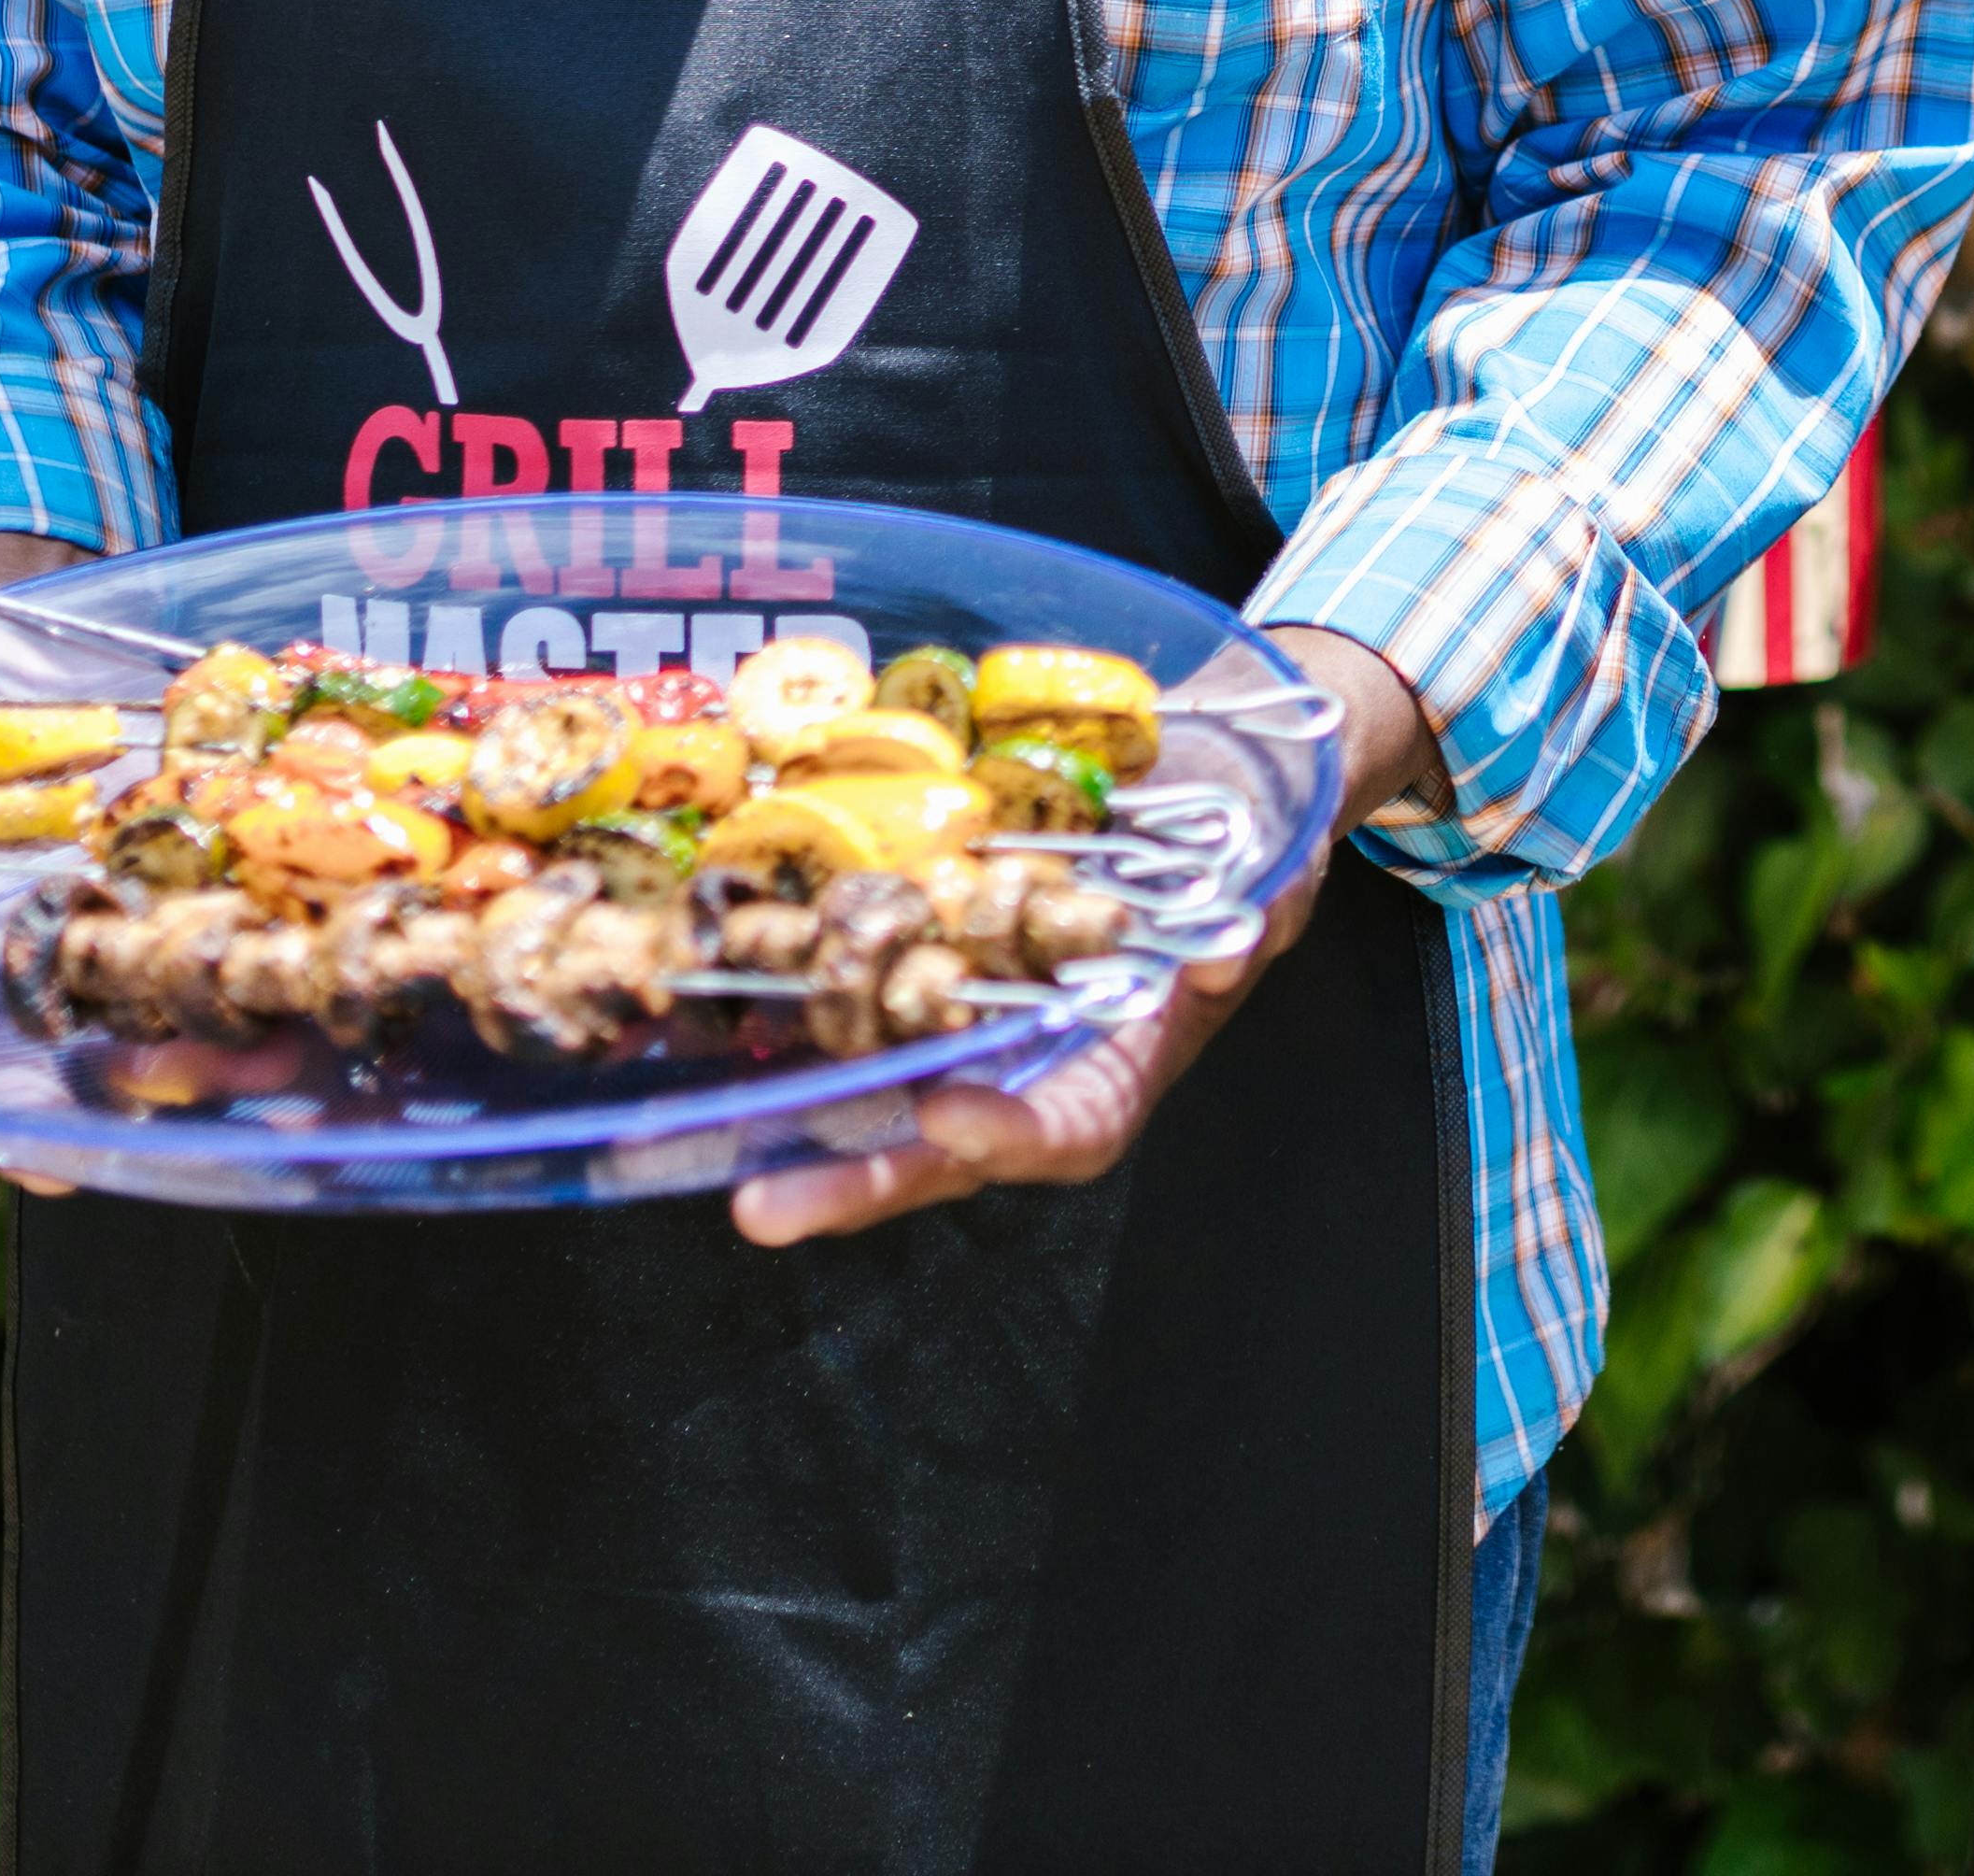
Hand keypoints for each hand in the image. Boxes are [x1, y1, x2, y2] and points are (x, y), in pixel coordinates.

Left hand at [730, 624, 1440, 1251]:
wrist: (1209, 766)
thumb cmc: (1247, 831)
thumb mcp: (1274, 866)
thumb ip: (1258, 913)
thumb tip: (1227, 952)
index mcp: (1125, 1055)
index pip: (1073, 1128)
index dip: (1013, 1136)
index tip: (950, 1117)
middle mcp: (1037, 1054)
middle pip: (945, 1141)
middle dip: (858, 1181)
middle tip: (764, 1207)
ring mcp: (974, 1010)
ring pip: (880, 1085)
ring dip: (795, 1121)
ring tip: (699, 1143)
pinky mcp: (925, 950)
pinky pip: (854, 995)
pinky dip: (789, 1008)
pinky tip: (707, 1005)